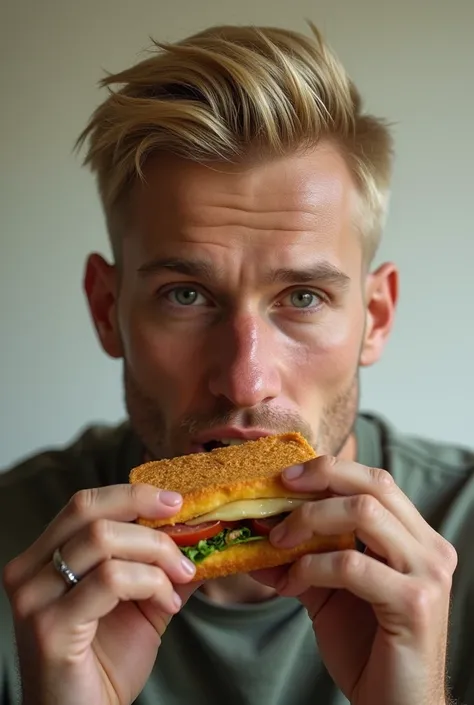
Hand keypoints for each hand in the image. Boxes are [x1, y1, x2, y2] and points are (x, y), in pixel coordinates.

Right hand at [2, 484, 199, 704]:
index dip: (131, 494)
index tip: (174, 501)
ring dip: (156, 554)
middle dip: (146, 515)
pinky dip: (151, 583)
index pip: (85, 504)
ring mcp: (34, 598)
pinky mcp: (50, 626)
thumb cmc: (105, 664)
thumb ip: (161, 566)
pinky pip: (110, 580)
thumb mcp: (140, 602)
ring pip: (103, 540)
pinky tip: (168, 605)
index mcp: (44, 558)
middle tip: (187, 532)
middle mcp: (30, 571)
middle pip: (90, 512)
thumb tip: (199, 533)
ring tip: (180, 580)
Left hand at [252, 457, 456, 704]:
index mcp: (416, 539)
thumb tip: (258, 533)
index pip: (376, 481)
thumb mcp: (331, 593)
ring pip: (363, 514)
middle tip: (278, 492)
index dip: (331, 469)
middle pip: (374, 485)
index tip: (288, 475)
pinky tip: (291, 582)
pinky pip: (351, 564)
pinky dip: (311, 565)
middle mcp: (429, 549)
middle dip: (320, 479)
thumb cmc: (367, 648)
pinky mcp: (414, 603)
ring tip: (277, 541)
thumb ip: (304, 559)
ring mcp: (427, 574)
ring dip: (309, 520)